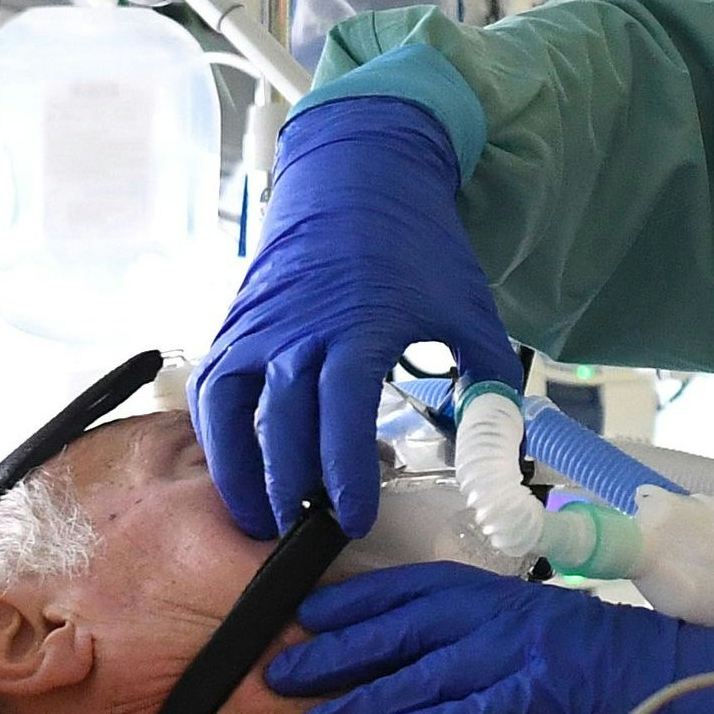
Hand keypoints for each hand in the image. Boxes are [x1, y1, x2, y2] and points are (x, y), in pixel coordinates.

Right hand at [189, 96, 517, 537]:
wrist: (360, 175)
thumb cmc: (418, 246)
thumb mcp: (468, 308)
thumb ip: (488, 381)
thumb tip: (502, 449)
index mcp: (361, 328)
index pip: (343, 416)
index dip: (345, 475)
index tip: (356, 520)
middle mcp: (298, 331)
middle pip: (283, 426)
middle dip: (293, 490)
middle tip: (309, 539)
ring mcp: (258, 328)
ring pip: (231, 413)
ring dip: (242, 473)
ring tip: (263, 520)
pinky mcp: (235, 325)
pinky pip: (212, 390)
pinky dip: (215, 435)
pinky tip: (237, 470)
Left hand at [267, 563, 713, 713]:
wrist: (676, 671)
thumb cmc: (601, 652)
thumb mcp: (531, 621)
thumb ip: (475, 629)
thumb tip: (404, 658)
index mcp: (494, 590)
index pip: (407, 587)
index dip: (350, 603)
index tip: (302, 618)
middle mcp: (497, 615)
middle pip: (397, 632)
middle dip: (333, 655)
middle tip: (279, 677)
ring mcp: (515, 656)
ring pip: (418, 676)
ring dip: (357, 701)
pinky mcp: (535, 699)